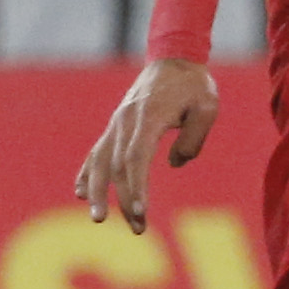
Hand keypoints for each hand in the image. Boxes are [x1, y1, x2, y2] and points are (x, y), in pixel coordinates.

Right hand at [76, 58, 221, 232]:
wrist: (174, 59)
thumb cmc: (194, 86)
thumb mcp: (207, 108)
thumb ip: (194, 138)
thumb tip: (175, 163)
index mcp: (149, 117)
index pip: (137, 158)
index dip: (136, 186)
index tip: (141, 211)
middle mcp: (127, 121)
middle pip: (119, 166)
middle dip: (125, 200)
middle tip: (138, 228)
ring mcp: (117, 123)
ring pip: (100, 161)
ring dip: (98, 192)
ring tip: (98, 219)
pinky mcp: (115, 126)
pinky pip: (96, 152)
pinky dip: (87, 173)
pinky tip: (81, 193)